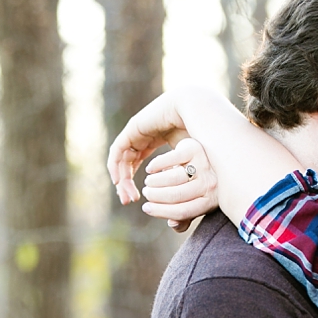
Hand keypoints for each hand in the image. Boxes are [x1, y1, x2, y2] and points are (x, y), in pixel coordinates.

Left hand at [107, 92, 189, 206]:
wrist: (199, 113)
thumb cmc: (201, 137)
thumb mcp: (190, 165)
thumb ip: (183, 184)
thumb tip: (183, 203)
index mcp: (155, 140)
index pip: (139, 165)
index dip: (139, 182)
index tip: (146, 203)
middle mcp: (143, 136)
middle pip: (128, 164)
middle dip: (127, 185)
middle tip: (130, 202)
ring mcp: (137, 131)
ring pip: (122, 160)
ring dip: (122, 180)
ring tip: (128, 198)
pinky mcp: (133, 128)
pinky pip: (117, 150)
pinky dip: (115, 166)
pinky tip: (118, 181)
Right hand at [141, 138, 218, 232]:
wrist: (217, 156)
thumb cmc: (202, 184)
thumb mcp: (197, 203)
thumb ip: (185, 217)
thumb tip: (171, 223)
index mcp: (210, 202)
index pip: (182, 211)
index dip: (160, 212)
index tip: (146, 208)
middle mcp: (209, 184)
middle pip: (176, 195)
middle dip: (155, 196)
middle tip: (147, 193)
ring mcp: (203, 165)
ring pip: (173, 178)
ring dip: (155, 182)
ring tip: (148, 183)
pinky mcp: (195, 149)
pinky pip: (171, 158)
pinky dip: (157, 164)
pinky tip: (150, 169)